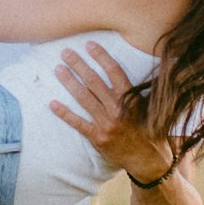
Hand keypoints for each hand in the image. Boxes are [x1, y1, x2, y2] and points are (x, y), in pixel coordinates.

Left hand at [49, 41, 174, 181]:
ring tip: (58, 69)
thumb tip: (145, 65)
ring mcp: (107, 124)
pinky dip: (64, 113)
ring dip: (69, 82)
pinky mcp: (98, 138)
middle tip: (65, 52)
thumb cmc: (151, 130)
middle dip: (79, 65)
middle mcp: (118, 109)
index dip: (101, 56)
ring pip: (84, 98)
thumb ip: (140, 89)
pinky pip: (78, 123)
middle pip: (94, 81)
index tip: (89, 44)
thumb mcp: (150, 107)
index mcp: (131, 99)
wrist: (149, 160)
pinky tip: (52, 103)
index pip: (114, 71)